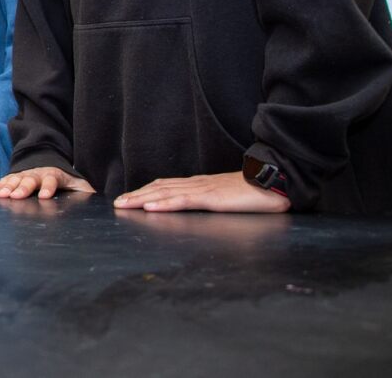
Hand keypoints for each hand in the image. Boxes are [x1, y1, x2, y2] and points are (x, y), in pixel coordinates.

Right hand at [0, 166, 94, 199]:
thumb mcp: (78, 182)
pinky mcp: (16, 176)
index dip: (47, 188)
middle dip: (22, 188)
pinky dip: (0, 186)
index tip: (44, 196)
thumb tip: (94, 199)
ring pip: (16, 179)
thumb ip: (84, 190)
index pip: (51, 180)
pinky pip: (7, 180)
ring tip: (1, 195)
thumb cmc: (65, 178)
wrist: (48, 161)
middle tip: (16, 196)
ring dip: (8, 187)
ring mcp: (25, 174)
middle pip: (30, 180)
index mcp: (54, 175)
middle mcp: (38, 173)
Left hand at [114, 172, 290, 213]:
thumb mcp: (227, 197)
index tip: (129, 198)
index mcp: (200, 184)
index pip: (166, 185)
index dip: (145, 191)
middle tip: (116, 203)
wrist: (275, 183)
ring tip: (123, 205)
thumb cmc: (255, 193)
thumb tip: (200, 207)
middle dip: (136, 195)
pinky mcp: (211, 198)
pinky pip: (183, 201)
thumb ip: (211, 200)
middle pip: (159, 188)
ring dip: (141, 199)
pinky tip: (150, 208)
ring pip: (165, 193)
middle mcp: (197, 184)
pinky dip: (164, 204)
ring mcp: (203, 190)